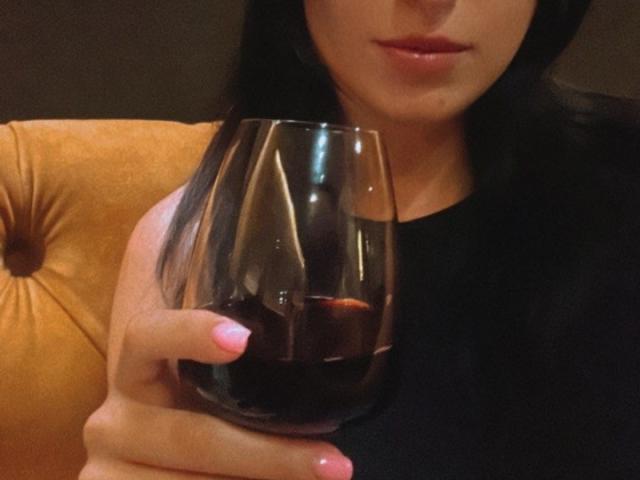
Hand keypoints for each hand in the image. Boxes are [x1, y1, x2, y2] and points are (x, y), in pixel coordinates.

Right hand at [80, 190, 352, 479]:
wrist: (135, 396)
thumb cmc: (165, 325)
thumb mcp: (172, 266)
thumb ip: (199, 219)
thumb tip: (243, 146)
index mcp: (132, 351)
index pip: (151, 339)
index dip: (188, 336)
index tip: (241, 336)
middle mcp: (119, 410)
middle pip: (186, 440)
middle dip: (260, 456)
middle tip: (333, 460)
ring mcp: (124, 461)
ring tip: (327, 475)